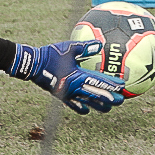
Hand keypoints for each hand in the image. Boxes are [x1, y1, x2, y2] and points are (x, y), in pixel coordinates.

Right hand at [10, 40, 124, 113]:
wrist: (32, 65)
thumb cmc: (51, 55)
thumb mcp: (69, 48)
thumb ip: (85, 47)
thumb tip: (99, 45)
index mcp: (79, 75)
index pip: (100, 82)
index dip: (112, 84)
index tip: (122, 86)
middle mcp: (76, 87)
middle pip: (98, 96)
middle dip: (110, 99)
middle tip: (121, 100)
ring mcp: (69, 94)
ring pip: (88, 104)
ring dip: (99, 106)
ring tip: (108, 108)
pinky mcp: (61, 96)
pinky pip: (74, 105)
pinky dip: (82, 108)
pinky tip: (86, 109)